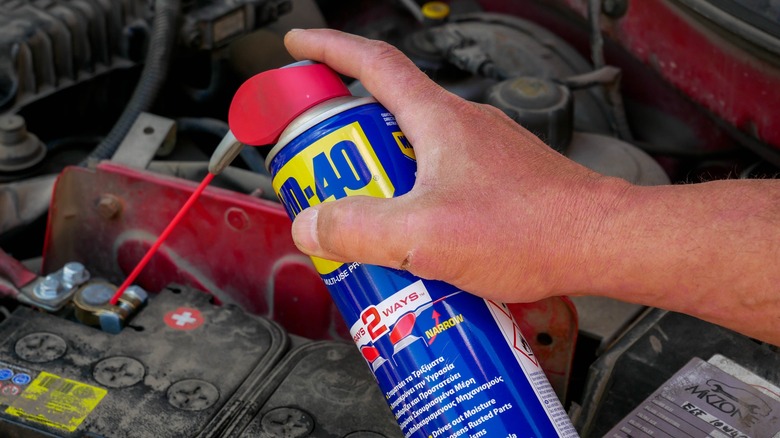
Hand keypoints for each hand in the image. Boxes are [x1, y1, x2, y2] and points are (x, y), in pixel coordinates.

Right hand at [283, 29, 628, 302]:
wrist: (601, 242)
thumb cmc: (532, 227)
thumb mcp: (424, 233)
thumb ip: (358, 228)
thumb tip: (313, 223)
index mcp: (439, 120)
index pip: (374, 64)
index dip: (330, 51)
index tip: (302, 49)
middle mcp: (463, 127)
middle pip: (388, 116)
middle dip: (349, 143)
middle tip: (327, 177)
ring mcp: (485, 153)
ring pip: (416, 154)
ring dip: (386, 180)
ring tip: (372, 226)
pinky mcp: (500, 182)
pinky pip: (444, 181)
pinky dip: (420, 202)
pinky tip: (421, 245)